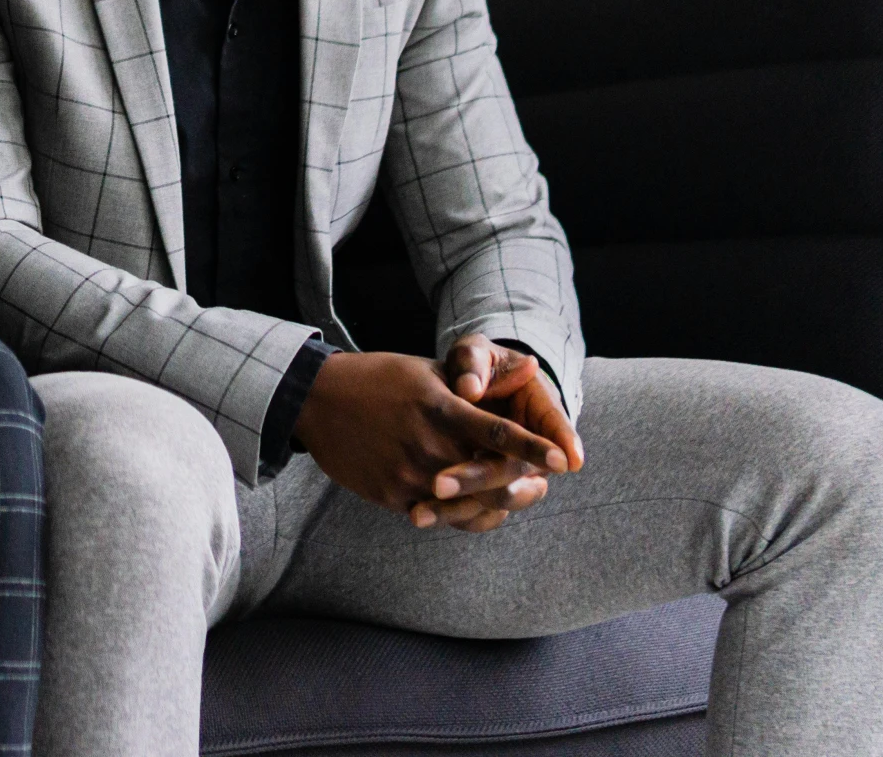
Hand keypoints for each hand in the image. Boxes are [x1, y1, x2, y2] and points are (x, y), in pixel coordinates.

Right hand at [292, 350, 568, 531]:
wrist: (318, 400)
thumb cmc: (379, 380)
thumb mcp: (427, 371)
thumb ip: (475, 381)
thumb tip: (529, 368)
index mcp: (440, 408)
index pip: (499, 432)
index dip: (534, 447)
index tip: (564, 460)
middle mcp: (427, 444)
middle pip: (489, 477)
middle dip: (519, 485)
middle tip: (539, 486)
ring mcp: (408, 474)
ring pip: (465, 503)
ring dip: (492, 503)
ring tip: (510, 497)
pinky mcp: (391, 495)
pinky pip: (436, 514)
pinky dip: (457, 512)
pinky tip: (468, 503)